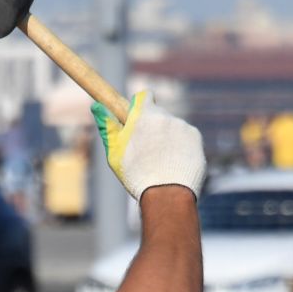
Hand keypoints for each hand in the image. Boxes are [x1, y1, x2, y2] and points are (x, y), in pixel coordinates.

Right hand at [91, 93, 205, 199]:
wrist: (167, 194)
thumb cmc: (137, 175)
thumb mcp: (115, 152)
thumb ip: (107, 127)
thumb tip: (96, 106)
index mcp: (145, 115)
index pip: (144, 96)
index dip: (140, 107)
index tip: (137, 119)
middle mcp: (166, 116)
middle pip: (159, 115)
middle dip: (154, 128)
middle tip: (148, 151)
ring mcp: (183, 126)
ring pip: (173, 128)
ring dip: (168, 139)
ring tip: (162, 163)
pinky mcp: (196, 138)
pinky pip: (187, 138)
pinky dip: (182, 148)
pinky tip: (175, 165)